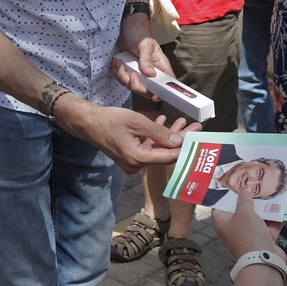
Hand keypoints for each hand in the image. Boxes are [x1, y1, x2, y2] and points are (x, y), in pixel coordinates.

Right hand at [60, 102, 196, 172]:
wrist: (89, 123)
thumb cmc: (110, 120)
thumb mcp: (137, 123)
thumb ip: (158, 132)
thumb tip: (177, 140)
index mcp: (137, 158)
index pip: (168, 157)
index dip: (184, 147)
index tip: (197, 138)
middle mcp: (136, 165)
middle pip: (165, 154)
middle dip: (180, 139)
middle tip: (195, 128)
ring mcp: (132, 162)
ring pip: (158, 150)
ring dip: (169, 136)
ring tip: (183, 123)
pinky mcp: (130, 156)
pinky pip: (148, 148)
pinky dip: (157, 137)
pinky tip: (164, 124)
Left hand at [111, 16, 172, 98]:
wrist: (128, 29)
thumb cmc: (140, 34)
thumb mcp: (145, 44)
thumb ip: (147, 59)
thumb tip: (150, 74)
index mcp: (161, 67)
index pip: (166, 85)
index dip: (161, 93)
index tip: (153, 96)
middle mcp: (151, 73)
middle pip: (146, 91)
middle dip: (135, 85)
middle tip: (131, 73)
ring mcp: (140, 75)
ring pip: (132, 87)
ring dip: (123, 77)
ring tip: (120, 63)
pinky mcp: (129, 73)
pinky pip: (122, 81)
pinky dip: (117, 73)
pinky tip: (117, 63)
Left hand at [213, 188, 283, 259]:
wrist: (264, 260)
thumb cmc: (248, 234)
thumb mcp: (244, 212)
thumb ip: (244, 200)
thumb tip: (244, 192)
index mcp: (223, 223)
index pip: (219, 207)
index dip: (225, 196)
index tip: (233, 184)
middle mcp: (234, 229)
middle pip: (240, 211)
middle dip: (248, 199)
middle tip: (255, 186)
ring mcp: (249, 236)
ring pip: (256, 218)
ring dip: (264, 208)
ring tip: (270, 193)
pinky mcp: (263, 240)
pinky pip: (269, 227)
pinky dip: (275, 219)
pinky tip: (282, 207)